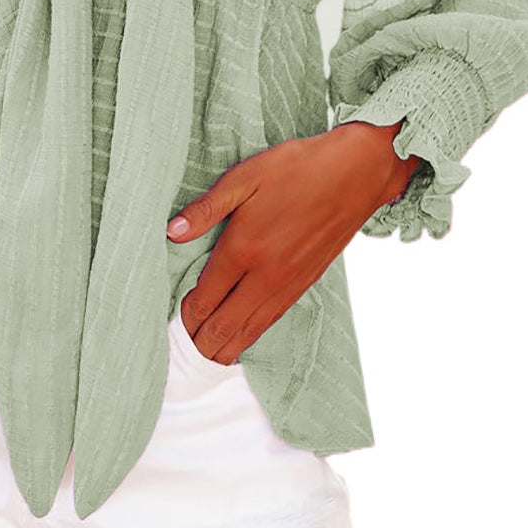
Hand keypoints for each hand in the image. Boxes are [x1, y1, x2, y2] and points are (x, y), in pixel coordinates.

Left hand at [167, 123, 419, 364]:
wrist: (356, 174)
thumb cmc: (298, 169)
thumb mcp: (245, 177)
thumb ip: (207, 208)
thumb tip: (172, 231)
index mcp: (243, 249)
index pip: (205, 298)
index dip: (185, 315)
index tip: (171, 322)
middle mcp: (265, 275)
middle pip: (224, 324)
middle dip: (200, 341)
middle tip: (182, 350)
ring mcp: (287, 283)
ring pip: (250, 329)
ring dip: (225, 347)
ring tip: (207, 358)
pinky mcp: (305, 283)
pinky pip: (272, 320)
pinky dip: (252, 335)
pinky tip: (243, 339)